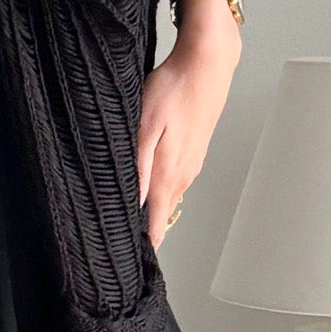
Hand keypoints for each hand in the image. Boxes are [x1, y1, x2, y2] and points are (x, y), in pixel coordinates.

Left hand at [136, 11, 240, 249]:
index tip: (132, 268)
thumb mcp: (145, 125)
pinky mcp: (194, 149)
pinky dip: (161, 189)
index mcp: (169, 173)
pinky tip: (148, 185)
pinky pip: (175, 179)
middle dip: (145, 232)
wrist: (207, 63)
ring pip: (168, 196)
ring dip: (153, 210)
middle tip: (123, 249)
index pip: (156, 224)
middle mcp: (184, 175)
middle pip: (162, 214)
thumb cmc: (173, 88)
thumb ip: (139, 168)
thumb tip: (134, 204)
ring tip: (132, 223)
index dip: (146, 247)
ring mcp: (192, 163)